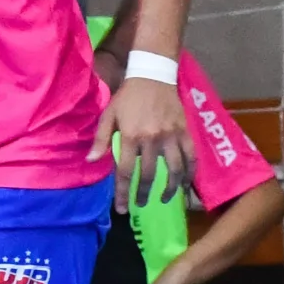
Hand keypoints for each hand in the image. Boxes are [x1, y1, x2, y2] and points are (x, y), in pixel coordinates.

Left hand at [93, 74, 188, 210]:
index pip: (125, 171)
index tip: (122, 208)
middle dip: (143, 194)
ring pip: (174, 169)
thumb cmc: (127, 98)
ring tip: (163, 199)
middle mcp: (152, 139)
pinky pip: (191, 156)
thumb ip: (101, 139)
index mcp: (130, 136)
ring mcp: (171, 136)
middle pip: (149, 174)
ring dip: (170, 189)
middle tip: (140, 205)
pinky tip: (186, 184)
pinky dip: (190, 173)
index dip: (122, 192)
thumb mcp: (108, 115)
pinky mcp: (185, 131)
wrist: (153, 76)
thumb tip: (92, 161)